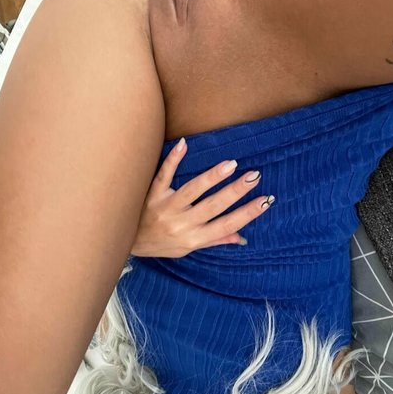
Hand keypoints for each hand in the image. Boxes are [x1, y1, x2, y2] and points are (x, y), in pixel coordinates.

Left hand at [131, 137, 274, 257]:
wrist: (127, 243)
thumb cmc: (161, 244)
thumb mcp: (188, 249)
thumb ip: (214, 239)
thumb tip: (241, 238)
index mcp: (194, 238)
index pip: (226, 225)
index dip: (247, 214)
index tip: (265, 201)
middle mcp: (181, 224)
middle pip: (213, 206)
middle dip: (236, 191)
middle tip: (254, 176)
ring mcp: (166, 208)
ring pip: (191, 191)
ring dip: (212, 177)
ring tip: (231, 164)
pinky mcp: (152, 195)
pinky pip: (163, 176)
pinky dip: (173, 160)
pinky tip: (184, 145)